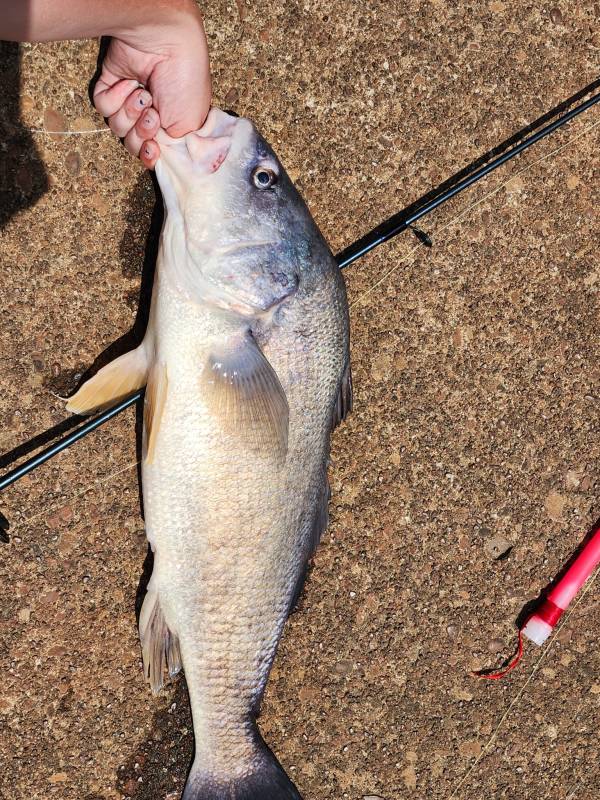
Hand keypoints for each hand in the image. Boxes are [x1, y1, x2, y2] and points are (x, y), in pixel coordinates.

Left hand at [92, 2, 210, 168]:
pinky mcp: (111, 83)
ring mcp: (130, 99)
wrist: (166, 45)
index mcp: (172, 123)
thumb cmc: (185, 83)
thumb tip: (155, 153)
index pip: (154, 151)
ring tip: (142, 95)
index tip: (153, 148)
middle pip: (133, 143)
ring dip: (129, 114)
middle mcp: (151, 113)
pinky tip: (128, 84)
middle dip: (141, 132)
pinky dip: (115, 98)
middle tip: (152, 115)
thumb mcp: (189, 125)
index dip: (150, 154)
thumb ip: (172, 147)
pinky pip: (103, 106)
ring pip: (117, 127)